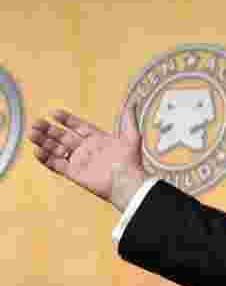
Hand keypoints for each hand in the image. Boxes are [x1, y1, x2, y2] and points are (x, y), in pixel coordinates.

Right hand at [29, 107, 147, 210]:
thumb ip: (129, 120)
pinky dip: (46, 159)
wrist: (127, 183)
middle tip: (37, 122)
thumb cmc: (131, 162)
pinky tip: (37, 151)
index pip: (78, 126)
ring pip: (57, 149)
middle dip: (49, 130)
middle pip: (63, 137)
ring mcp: (79, 161)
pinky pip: (56, 165)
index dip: (67, 120)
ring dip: (44, 142)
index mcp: (98, 139)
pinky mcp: (73, 173)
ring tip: (32, 134)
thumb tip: (134, 102)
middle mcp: (86, 149)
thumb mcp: (132, 137)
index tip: (54, 113)